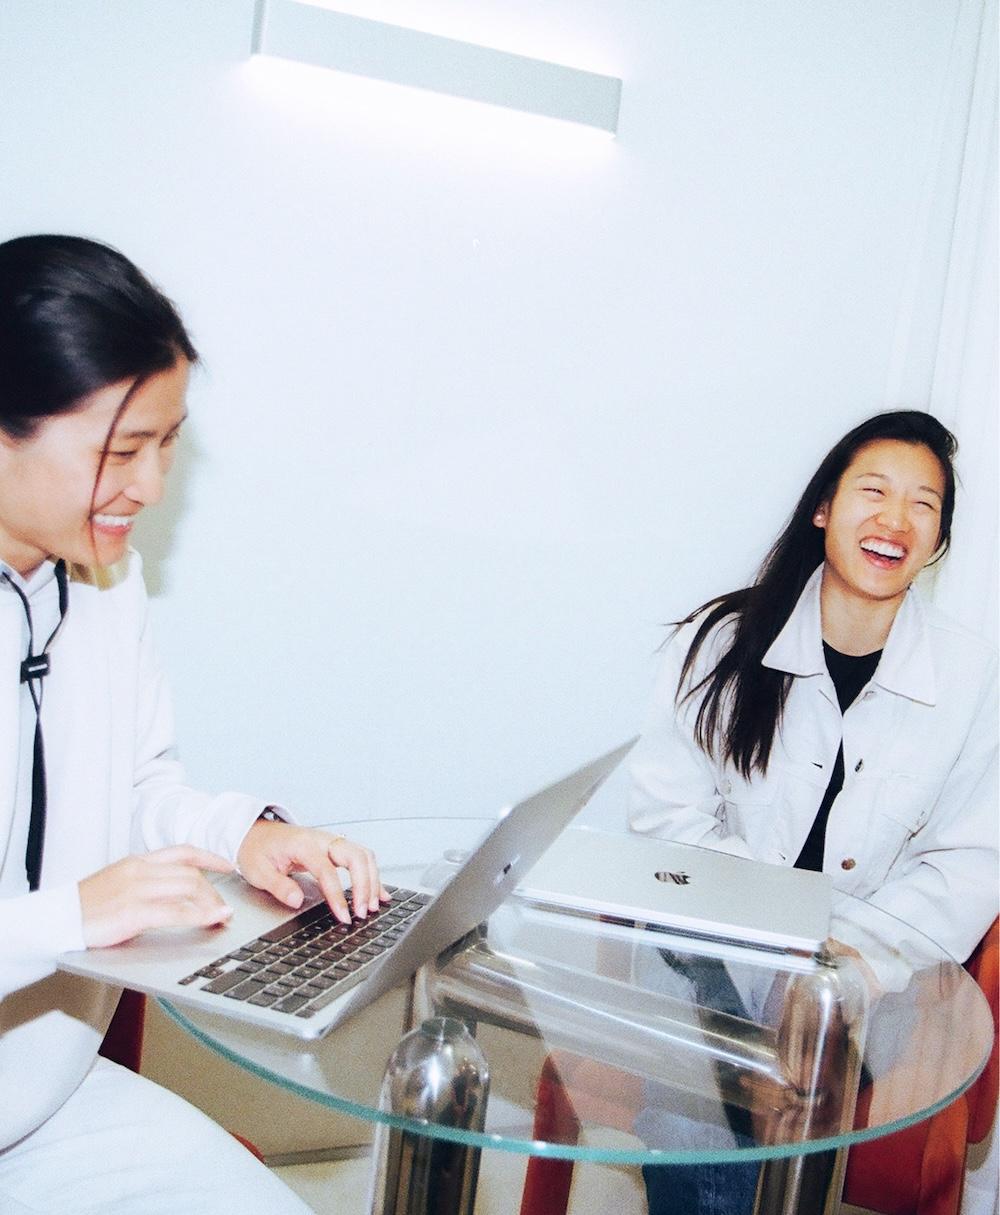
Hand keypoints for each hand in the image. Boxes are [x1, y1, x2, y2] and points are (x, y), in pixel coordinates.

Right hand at [79, 847, 235, 947]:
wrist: (55, 919)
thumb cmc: (85, 907)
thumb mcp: (117, 884)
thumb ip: (144, 882)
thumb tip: (173, 892)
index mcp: (136, 861)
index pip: (182, 852)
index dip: (210, 857)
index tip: (228, 866)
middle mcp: (139, 870)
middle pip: (190, 874)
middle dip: (213, 891)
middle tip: (224, 906)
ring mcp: (136, 889)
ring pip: (188, 888)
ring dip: (211, 903)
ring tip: (222, 915)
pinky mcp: (133, 911)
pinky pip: (176, 911)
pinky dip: (199, 915)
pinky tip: (210, 920)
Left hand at [236, 819, 388, 922]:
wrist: (256, 833)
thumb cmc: (257, 850)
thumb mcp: (258, 870)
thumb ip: (278, 885)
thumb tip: (296, 900)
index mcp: (304, 845)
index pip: (327, 871)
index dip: (337, 895)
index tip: (344, 916)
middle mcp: (322, 840)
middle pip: (356, 856)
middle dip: (365, 885)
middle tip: (363, 911)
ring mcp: (331, 842)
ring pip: (364, 855)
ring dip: (372, 880)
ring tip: (371, 906)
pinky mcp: (335, 849)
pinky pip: (361, 859)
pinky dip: (373, 876)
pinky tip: (379, 893)